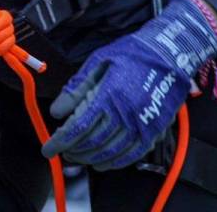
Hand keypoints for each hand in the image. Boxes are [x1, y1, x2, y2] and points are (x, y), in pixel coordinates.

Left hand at [41, 0, 216, 170]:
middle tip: (61, 152)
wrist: (169, 53)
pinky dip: (115, 162)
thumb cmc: (131, 54)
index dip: (61, 142)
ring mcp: (142, 124)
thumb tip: (56, 112)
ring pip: (111, 152)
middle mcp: (126, 113)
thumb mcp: (98, 62)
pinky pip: (133, 155)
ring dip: (90, 158)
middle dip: (73, 151)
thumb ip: (76, 88)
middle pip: (93, 142)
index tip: (48, 150)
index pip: (79, 127)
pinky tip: (103, 163)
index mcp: (109, 95)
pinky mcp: (155, 130)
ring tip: (78, 157)